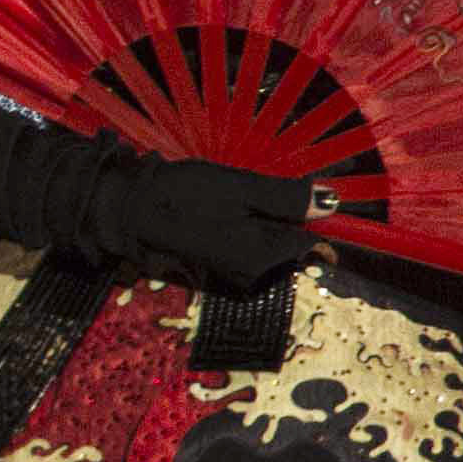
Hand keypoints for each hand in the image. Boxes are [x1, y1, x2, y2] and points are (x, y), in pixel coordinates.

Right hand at [99, 156, 320, 291]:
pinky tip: (226, 208)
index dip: (309, 210)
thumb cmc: (184, 196)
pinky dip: (247, 225)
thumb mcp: (240, 188)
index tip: (292, 188)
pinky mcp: (222, 264)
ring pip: (270, 240)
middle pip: (291, 240)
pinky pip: (251, 244)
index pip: (311, 237)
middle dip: (284, 214)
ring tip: (236, 196)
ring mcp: (237, 271)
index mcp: (265, 256)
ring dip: (265, 217)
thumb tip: (332, 203)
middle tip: (253, 189)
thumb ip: (288, 197)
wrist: (129, 209)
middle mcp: (255, 273)